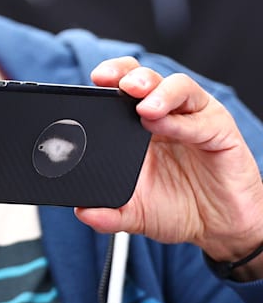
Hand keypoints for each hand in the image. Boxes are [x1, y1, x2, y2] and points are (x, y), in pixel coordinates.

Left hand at [75, 57, 262, 275]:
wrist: (219, 228)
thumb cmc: (178, 209)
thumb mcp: (135, 213)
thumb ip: (108, 213)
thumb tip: (82, 213)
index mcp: (136, 125)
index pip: (119, 86)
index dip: (108, 77)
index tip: (93, 82)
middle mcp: (165, 115)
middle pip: (145, 77)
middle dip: (127, 73)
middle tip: (117, 85)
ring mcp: (193, 119)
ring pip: (177, 86)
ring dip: (158, 91)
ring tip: (144, 107)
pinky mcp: (220, 131)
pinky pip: (202, 118)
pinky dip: (183, 121)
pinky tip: (167, 127)